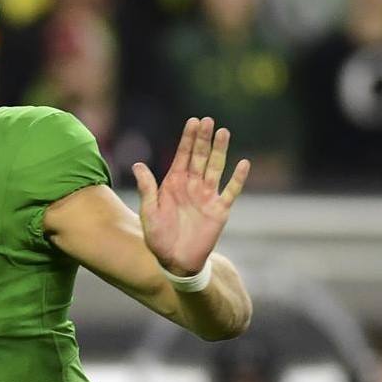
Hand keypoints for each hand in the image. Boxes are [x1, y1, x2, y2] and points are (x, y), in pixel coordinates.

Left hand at [132, 117, 250, 275]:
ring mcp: (207, 196)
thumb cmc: (158, 237)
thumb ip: (147, 189)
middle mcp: (192, 186)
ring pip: (216, 168)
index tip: (193, 121)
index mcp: (174, 183)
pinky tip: (244, 163)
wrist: (175, 261)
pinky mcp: (220, 210)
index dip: (188, 139)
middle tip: (208, 120)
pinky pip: (231, 191)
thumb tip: (137, 164)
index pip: (182, 155)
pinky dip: (238, 178)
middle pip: (200, 157)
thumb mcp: (149, 213)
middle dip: (203, 139)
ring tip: (224, 132)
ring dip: (220, 151)